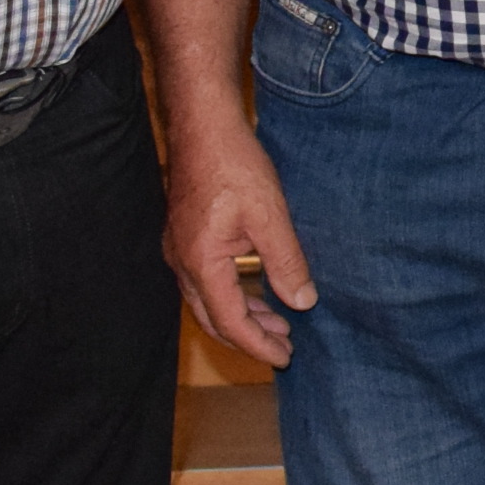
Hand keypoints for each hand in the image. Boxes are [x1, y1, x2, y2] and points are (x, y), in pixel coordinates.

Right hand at [160, 116, 313, 369]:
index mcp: (201, 263)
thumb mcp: (270, 215)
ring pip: (209, 301)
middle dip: (249, 338)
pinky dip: (233, 295)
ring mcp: (181, 250)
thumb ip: (286, 262)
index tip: (285, 358)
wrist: (204, 125)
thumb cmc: (234, 164)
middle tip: (285, 348)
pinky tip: (257, 290)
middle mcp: (183, 263)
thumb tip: (303, 302)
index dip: (258, 344)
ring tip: (279, 324)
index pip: (230, 321)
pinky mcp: (187, 238)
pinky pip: (207, 282)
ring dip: (242, 316)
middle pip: (213, 318)